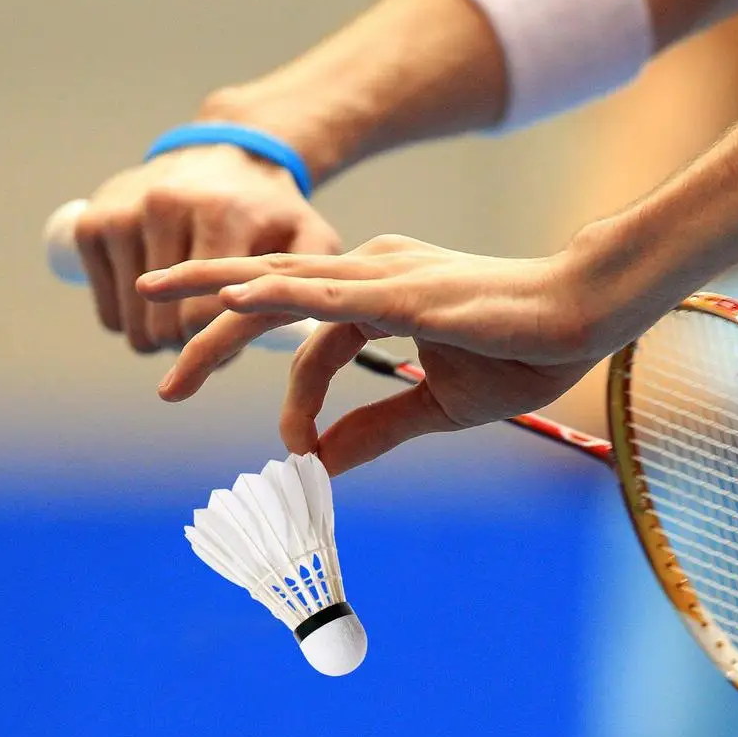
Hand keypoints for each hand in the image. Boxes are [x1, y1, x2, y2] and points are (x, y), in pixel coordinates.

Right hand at [74, 144, 339, 352]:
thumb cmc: (273, 210)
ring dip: (160, 338)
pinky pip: (106, 312)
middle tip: (213, 331)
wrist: (226, 155)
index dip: (220, 345)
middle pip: (163, 328)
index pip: (203, 316)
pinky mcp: (89, 224)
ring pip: (130, 328)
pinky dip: (129, 322)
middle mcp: (162, 207)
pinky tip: (157, 306)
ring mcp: (119, 214)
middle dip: (189, 345)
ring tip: (189, 317)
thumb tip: (305, 334)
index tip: (236, 342)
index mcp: (220, 215)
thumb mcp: (309, 237)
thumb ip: (316, 282)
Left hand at [136, 235, 604, 474]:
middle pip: (273, 295)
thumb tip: (319, 464)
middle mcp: (371, 272)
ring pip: (283, 280)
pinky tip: (227, 295)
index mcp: (378, 295)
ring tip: (154, 294)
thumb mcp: (435, 405)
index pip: (311, 345)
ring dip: (214, 290)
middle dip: (211, 329)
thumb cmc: (519, 352)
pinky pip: (327, 292)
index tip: (297, 452)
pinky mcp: (404, 289)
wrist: (583, 318)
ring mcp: (385, 274)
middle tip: (165, 373)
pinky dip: (275, 294)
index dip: (296, 400)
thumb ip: (374, 428)